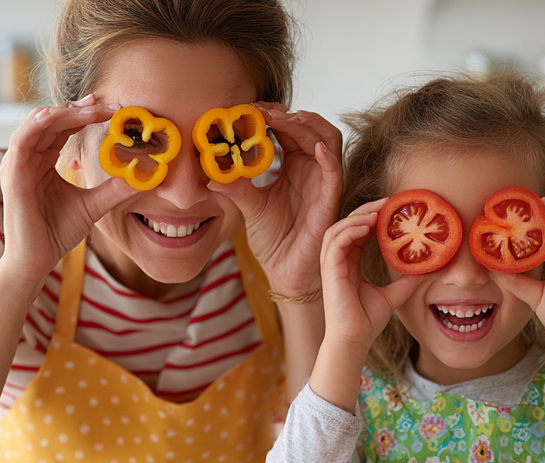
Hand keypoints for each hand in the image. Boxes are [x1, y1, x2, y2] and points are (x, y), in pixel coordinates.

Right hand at [0, 96, 136, 290]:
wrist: (37, 261)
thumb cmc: (57, 232)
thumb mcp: (93, 205)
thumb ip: (114, 190)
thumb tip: (142, 177)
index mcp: (44, 159)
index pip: (65, 127)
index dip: (88, 114)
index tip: (114, 108)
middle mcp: (29, 157)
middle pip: (53, 120)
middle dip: (81, 109)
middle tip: (108, 103)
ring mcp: (18, 164)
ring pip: (38, 124)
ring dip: (64, 112)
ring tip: (91, 107)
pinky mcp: (13, 176)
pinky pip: (21, 142)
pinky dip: (36, 126)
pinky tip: (53, 116)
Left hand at [207, 104, 342, 296]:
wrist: (285, 271)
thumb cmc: (274, 239)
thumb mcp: (249, 207)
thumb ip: (235, 187)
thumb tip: (210, 173)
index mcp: (294, 165)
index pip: (289, 128)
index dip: (273, 115)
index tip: (249, 109)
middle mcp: (311, 168)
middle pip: (310, 126)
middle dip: (288, 114)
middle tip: (262, 111)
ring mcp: (323, 181)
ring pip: (328, 139)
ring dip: (308, 125)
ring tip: (284, 120)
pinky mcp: (330, 199)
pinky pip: (335, 172)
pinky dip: (328, 156)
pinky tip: (314, 146)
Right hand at [319, 200, 420, 354]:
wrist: (354, 340)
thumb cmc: (367, 321)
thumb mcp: (394, 295)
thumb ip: (407, 280)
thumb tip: (430, 270)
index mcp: (349, 265)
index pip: (357, 233)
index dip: (371, 219)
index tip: (391, 210)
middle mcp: (338, 262)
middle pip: (346, 225)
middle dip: (365, 211)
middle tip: (386, 202)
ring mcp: (331, 266)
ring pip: (337, 229)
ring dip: (356, 217)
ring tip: (377, 212)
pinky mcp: (329, 271)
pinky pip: (335, 242)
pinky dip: (349, 230)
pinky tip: (366, 226)